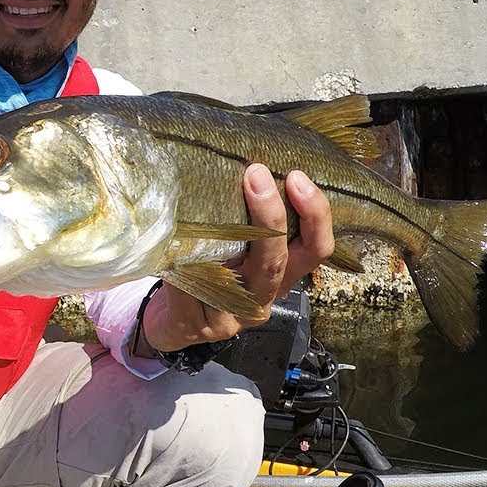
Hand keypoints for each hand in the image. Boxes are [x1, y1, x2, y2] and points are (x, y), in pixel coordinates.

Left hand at [140, 163, 333, 352]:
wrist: (175, 323)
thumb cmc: (211, 272)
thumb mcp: (238, 250)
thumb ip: (248, 221)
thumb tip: (246, 163)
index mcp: (282, 274)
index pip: (316, 250)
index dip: (315, 215)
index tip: (297, 177)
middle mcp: (263, 298)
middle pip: (276, 262)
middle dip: (269, 216)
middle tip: (256, 174)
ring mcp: (232, 316)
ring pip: (229, 276)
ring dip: (215, 238)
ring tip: (199, 199)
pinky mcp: (200, 323)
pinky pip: (190, 285)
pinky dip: (180, 260)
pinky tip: (169, 240)